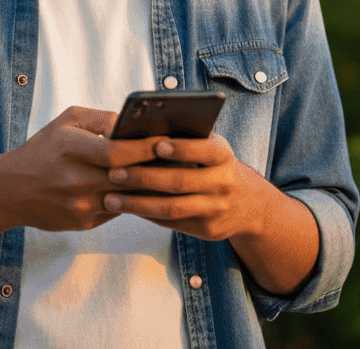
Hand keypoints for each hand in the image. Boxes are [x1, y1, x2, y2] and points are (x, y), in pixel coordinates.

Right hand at [0, 106, 169, 233]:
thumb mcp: (67, 122)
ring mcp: (80, 206)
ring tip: (169, 176)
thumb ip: (100, 119)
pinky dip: (130, 201)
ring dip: (146, 188)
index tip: (166, 141)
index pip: (117, 152)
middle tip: (180, 160)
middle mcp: (77, 180)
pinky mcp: (83, 223)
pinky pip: (115, 211)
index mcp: (73, 150)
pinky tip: (146, 192)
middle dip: (154, 168)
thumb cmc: (44, 149)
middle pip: (126, 177)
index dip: (144, 148)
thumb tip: (130, 123)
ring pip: (125, 198)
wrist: (13, 190)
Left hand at [101, 133, 320, 294]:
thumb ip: (187, 138)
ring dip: (138, 204)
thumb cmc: (216, 164)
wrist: (248, 204)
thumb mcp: (212, 147)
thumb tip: (142, 130)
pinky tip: (127, 208)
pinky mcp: (207, 230)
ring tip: (110, 198)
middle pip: (180, 182)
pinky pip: (172, 223)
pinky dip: (147, 215)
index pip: (205, 150)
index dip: (182, 148)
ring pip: (172, 208)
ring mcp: (216, 210)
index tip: (156, 146)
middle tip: (114, 173)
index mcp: (223, 156)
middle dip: (144, 178)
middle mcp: (223, 184)